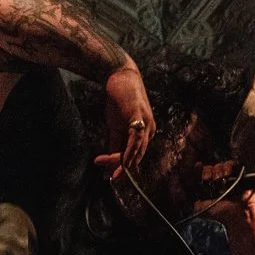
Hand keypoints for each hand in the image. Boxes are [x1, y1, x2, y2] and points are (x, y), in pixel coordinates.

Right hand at [93, 62, 154, 177]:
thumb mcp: (115, 125)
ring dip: (120, 162)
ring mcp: (146, 124)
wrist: (118, 76)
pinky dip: (129, 152)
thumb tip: (110, 159)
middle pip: (137, 157)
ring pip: (136, 151)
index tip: (109, 176)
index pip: (135, 156)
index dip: (122, 168)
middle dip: (121, 169)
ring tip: (105, 167)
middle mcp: (149, 131)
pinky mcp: (139, 117)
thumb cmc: (118, 99)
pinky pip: (136, 140)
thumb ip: (115, 142)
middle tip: (109, 178)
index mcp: (145, 134)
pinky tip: (121, 161)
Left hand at [188, 161, 254, 222]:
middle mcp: (215, 182)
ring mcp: (226, 178)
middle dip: (207, 172)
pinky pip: (231, 164)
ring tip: (221, 178)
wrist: (238, 214)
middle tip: (208, 179)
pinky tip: (228, 173)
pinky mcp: (237, 174)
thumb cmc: (221, 214)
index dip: (197, 170)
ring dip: (218, 170)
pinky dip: (228, 166)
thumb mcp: (200, 208)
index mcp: (206, 188)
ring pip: (218, 165)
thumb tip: (182, 188)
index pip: (198, 175)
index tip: (198, 165)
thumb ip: (189, 198)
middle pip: (208, 168)